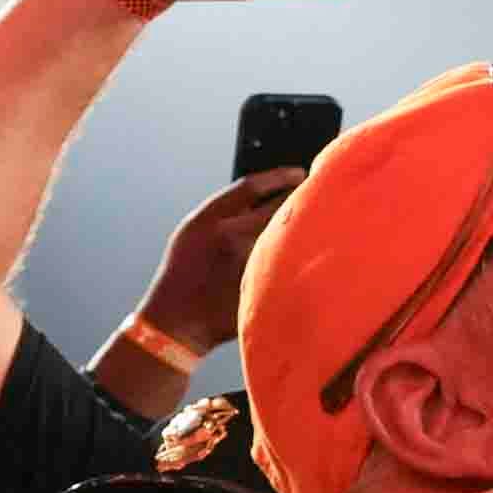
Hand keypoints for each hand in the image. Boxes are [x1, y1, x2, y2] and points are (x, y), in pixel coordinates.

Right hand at [139, 166, 306, 353]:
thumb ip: (226, 212)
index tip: (298, 173)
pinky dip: (298, 258)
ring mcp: (248, 262)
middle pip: (278, 208)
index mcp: (208, 219)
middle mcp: (230, 236)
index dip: (279, 176)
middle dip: (299, 201)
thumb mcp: (194, 233)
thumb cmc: (186, 274)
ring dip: (302, 231)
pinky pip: (288, 264)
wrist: (177, 319)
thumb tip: (268, 196)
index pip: (251, 186)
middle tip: (314, 198)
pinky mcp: (262, 284)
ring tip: (311, 230)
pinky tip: (302, 260)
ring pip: (287, 238)